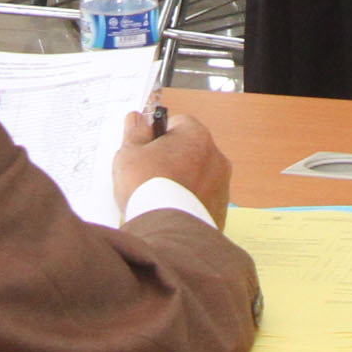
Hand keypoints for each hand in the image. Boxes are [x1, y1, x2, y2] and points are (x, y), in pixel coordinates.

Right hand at [113, 109, 233, 224]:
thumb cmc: (147, 187)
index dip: (157, 136)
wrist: (166, 232)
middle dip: (170, 159)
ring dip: (181, 181)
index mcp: (195, 135)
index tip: (144, 150)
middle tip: (147, 175)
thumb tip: (137, 118)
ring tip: (158, 197)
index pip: (176, 123)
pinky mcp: (221, 210)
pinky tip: (170, 211)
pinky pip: (202, 199)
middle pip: (188, 150)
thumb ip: (135, 132)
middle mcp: (215, 156)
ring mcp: (222, 184)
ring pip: (197, 176)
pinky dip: (189, 202)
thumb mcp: (130, 153)